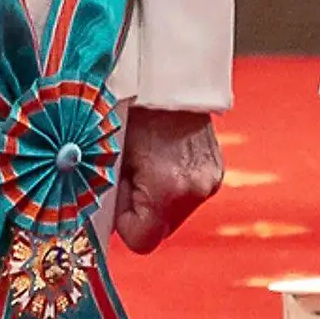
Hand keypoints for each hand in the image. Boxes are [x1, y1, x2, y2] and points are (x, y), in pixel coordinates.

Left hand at [114, 105, 224, 252]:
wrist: (169, 76)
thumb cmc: (132, 109)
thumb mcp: (111, 154)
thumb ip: (108, 193)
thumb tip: (102, 219)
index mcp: (167, 189)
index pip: (141, 242)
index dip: (124, 223)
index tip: (120, 191)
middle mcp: (195, 191)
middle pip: (160, 231)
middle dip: (141, 211)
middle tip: (131, 173)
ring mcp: (210, 182)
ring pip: (174, 215)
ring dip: (158, 199)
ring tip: (149, 161)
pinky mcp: (217, 172)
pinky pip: (188, 195)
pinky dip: (174, 185)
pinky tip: (165, 157)